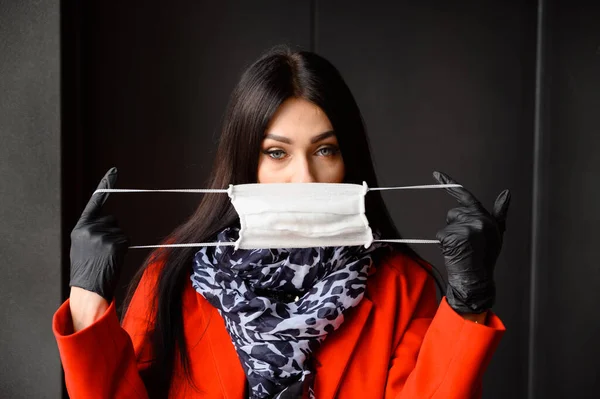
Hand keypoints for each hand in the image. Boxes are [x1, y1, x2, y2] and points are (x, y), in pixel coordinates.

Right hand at [69, 167, 128, 300]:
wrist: (87, 291)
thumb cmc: (86, 270)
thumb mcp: (81, 246)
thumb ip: (91, 231)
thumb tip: (109, 222)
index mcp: (80, 228)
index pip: (94, 203)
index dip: (105, 185)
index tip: (114, 172)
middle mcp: (89, 229)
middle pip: (111, 219)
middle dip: (110, 233)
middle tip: (101, 253)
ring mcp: (101, 236)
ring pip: (119, 230)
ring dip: (116, 242)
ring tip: (105, 258)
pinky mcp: (114, 243)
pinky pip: (125, 239)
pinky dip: (122, 249)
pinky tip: (112, 259)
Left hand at [433, 171, 510, 313]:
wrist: (477, 280)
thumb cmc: (484, 258)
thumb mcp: (495, 234)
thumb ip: (499, 212)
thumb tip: (506, 192)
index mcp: (488, 218)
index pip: (466, 197)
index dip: (450, 184)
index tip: (437, 174)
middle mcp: (480, 221)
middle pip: (453, 214)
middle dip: (454, 226)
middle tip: (465, 244)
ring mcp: (467, 229)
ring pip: (447, 225)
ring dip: (449, 237)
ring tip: (462, 250)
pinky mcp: (455, 237)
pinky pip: (441, 236)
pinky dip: (444, 245)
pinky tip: (455, 254)